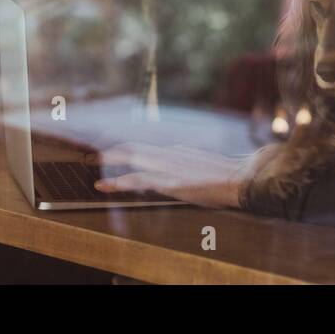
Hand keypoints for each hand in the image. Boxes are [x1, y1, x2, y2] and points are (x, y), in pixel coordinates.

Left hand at [92, 142, 247, 208]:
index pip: (148, 149)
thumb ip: (192, 165)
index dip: (128, 150)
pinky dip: (118, 182)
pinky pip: (137, 180)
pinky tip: (104, 186)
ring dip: (110, 161)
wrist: (241, 178)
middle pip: (135, 148)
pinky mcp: (168, 182)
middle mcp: (171, 153)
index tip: (115, 152)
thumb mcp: (206, 167)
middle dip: (114, 150)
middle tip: (95, 154)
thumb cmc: (230, 176)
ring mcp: (169, 166)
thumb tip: (187, 167)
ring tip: (93, 163)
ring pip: (131, 158)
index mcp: (179, 151)